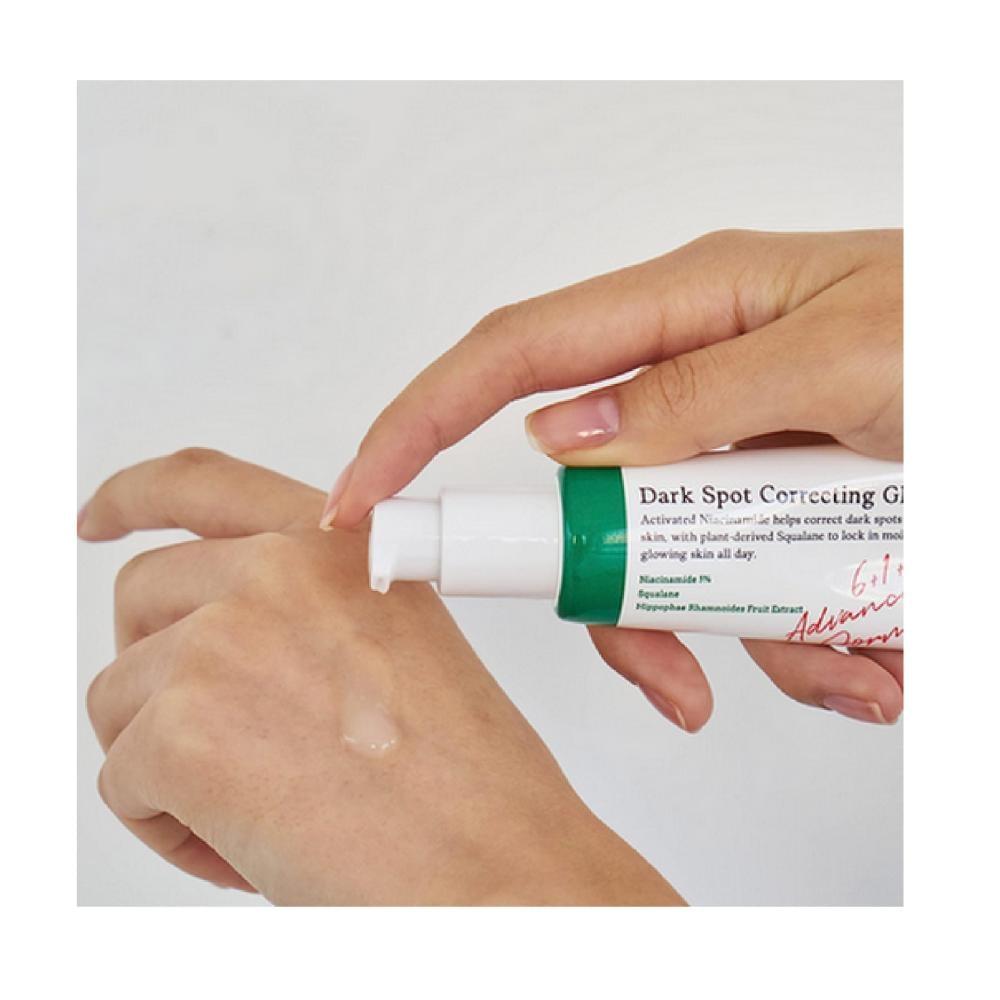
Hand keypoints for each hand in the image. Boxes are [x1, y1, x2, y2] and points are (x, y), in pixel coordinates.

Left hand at [79, 448, 680, 904]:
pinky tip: (242, 840)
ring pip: (124, 695)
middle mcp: (277, 574)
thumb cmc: (470, 778)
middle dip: (160, 666)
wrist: (498, 866)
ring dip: (169, 756)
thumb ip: (312, 610)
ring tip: (253, 803)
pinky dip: (167, 824)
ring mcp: (224, 643)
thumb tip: (228, 641)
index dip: (136, 494)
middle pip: (144, 597)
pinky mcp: (184, 730)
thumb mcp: (401, 644)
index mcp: (336, 549)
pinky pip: (123, 778)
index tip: (103, 515)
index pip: (202, 483)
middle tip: (209, 728)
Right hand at [324, 229, 903, 730]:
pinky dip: (798, 642)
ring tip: (855, 661)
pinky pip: (738, 586)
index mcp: (685, 311)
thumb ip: (699, 391)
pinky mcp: (764, 503)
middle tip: (676, 673)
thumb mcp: (850, 351)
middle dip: (623, 600)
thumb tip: (563, 439)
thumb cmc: (965, 337)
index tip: (360, 500)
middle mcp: (689, 382)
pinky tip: (871, 651)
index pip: (510, 361)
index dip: (418, 424)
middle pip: (586, 505)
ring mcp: (724, 450)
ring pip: (666, 565)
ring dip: (742, 637)